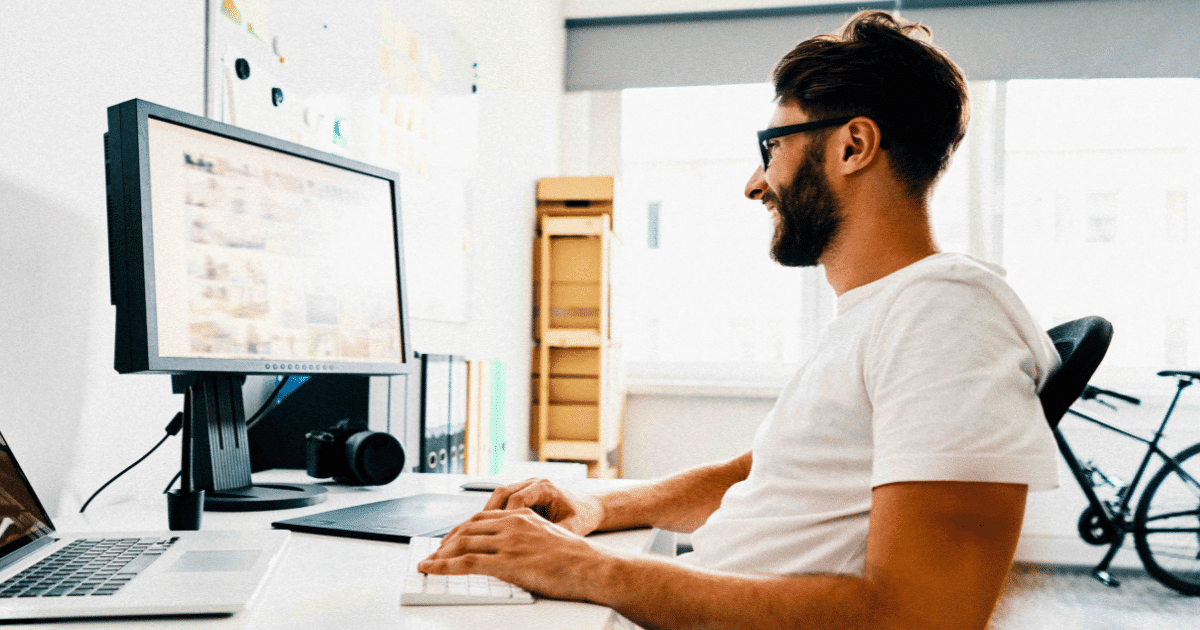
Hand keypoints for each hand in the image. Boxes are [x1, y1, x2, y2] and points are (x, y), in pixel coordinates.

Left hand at [417, 508, 612, 600]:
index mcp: (522, 516)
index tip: (450, 539)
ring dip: (440, 553)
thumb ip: (526, 537)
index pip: (482, 518)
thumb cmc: (577, 557)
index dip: (461, 529)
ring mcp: (509, 542)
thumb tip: (513, 550)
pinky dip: (444, 565)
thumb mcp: (548, 537)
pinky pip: (467, 562)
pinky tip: (432, 569)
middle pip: (468, 528)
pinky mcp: (507, 561)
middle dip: (447, 540)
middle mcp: (512, 523)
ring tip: (428, 562)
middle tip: (434, 552)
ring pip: (463, 543)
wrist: (592, 566)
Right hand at [483, 478, 603, 535]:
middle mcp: (534, 483)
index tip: (495, 536)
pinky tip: (487, 529)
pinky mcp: (524, 493)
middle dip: (489, 512)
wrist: (590, 507)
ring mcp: (528, 486)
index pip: (517, 499)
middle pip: (503, 492)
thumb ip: (555, 535)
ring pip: (499, 494)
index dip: (505, 518)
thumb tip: (539, 550)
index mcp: (546, 487)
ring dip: (488, 511)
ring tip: (477, 530)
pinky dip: (495, 513)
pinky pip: (504, 500)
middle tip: (477, 531)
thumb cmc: (583, 516)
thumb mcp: (572, 528)